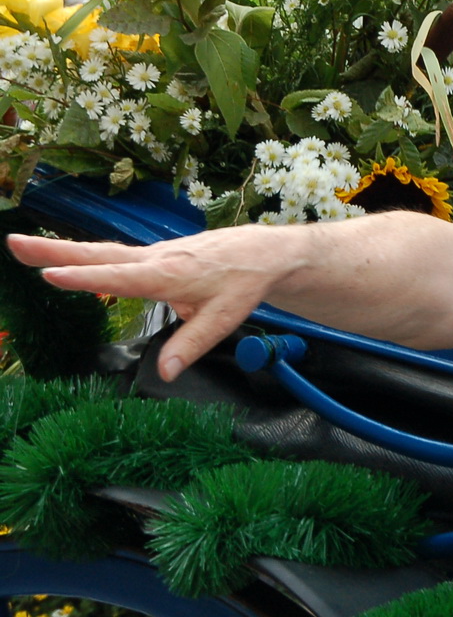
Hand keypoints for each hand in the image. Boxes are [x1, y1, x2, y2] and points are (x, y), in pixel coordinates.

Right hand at [7, 228, 287, 381]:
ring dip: (61, 248)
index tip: (51, 275)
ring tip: (21, 246)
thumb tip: (167, 373)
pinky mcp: (155, 255)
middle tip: (12, 244)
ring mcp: (153, 254)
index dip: (86, 279)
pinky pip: (114, 254)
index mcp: (168, 274)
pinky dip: (85, 253)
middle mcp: (154, 259)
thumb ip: (192, 344)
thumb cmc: (243, 283)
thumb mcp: (225, 318)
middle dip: (54, 250)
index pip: (120, 278)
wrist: (263, 253)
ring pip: (101, 251)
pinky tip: (64, 256)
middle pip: (98, 254)